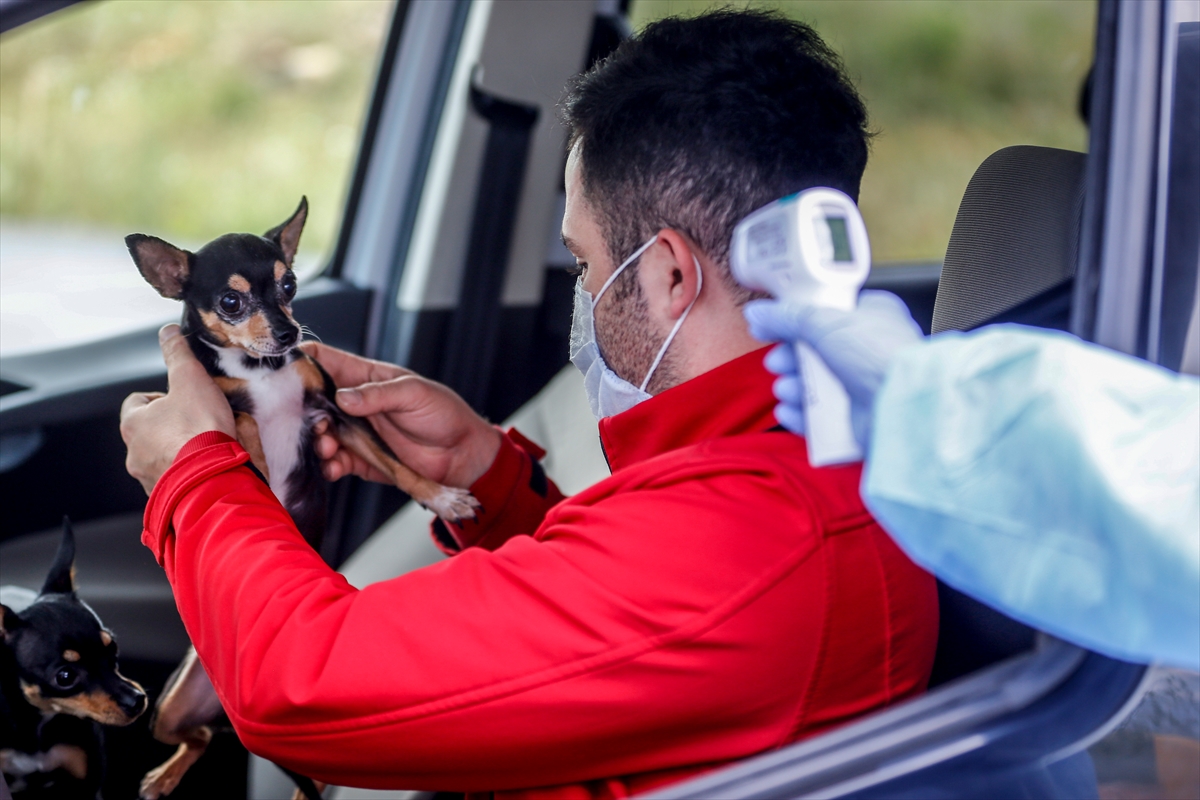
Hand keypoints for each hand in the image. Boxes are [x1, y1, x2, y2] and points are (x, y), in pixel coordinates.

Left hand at [120, 325, 234, 493]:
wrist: (213, 479)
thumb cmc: (199, 432)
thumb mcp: (191, 380)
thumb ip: (178, 354)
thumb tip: (169, 333)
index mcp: (134, 424)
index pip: (137, 401)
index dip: (161, 396)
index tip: (182, 398)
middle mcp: (134, 453)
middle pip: (150, 431)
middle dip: (173, 425)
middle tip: (199, 422)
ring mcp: (149, 478)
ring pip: (162, 457)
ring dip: (179, 451)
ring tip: (206, 446)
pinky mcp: (167, 497)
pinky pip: (175, 480)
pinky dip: (188, 473)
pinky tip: (208, 466)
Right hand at [302, 343, 501, 488]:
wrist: (462, 455)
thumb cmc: (444, 414)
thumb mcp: (414, 393)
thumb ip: (378, 395)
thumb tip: (343, 398)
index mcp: (366, 377)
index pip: (325, 360)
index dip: (303, 361)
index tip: (286, 372)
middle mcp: (355, 403)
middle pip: (313, 401)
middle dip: (304, 411)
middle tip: (315, 422)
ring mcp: (356, 431)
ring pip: (320, 432)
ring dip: (316, 440)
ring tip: (327, 446)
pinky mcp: (361, 458)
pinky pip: (335, 461)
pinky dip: (329, 465)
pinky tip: (334, 466)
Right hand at [743, 291, 923, 445]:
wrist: (899, 406)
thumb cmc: (876, 355)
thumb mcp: (824, 321)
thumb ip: (786, 317)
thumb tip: (757, 313)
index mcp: (871, 317)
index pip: (827, 315)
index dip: (796, 322)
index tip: (770, 327)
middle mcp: (869, 352)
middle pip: (816, 353)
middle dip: (791, 360)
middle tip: (777, 363)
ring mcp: (864, 388)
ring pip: (817, 387)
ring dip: (794, 387)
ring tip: (787, 389)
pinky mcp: (857, 420)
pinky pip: (820, 419)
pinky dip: (801, 416)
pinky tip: (789, 412)